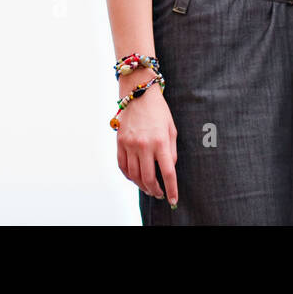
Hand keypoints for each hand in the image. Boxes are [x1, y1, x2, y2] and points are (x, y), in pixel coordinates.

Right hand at [115, 81, 178, 206]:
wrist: (138, 94)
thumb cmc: (158, 111)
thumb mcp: (171, 129)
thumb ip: (171, 151)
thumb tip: (169, 169)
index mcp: (161, 141)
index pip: (168, 173)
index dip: (171, 189)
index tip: (173, 200)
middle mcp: (144, 145)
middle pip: (149, 178)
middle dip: (156, 191)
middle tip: (160, 194)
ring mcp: (130, 144)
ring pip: (134, 175)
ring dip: (142, 186)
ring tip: (148, 188)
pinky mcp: (120, 142)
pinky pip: (122, 166)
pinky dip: (128, 176)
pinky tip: (135, 178)